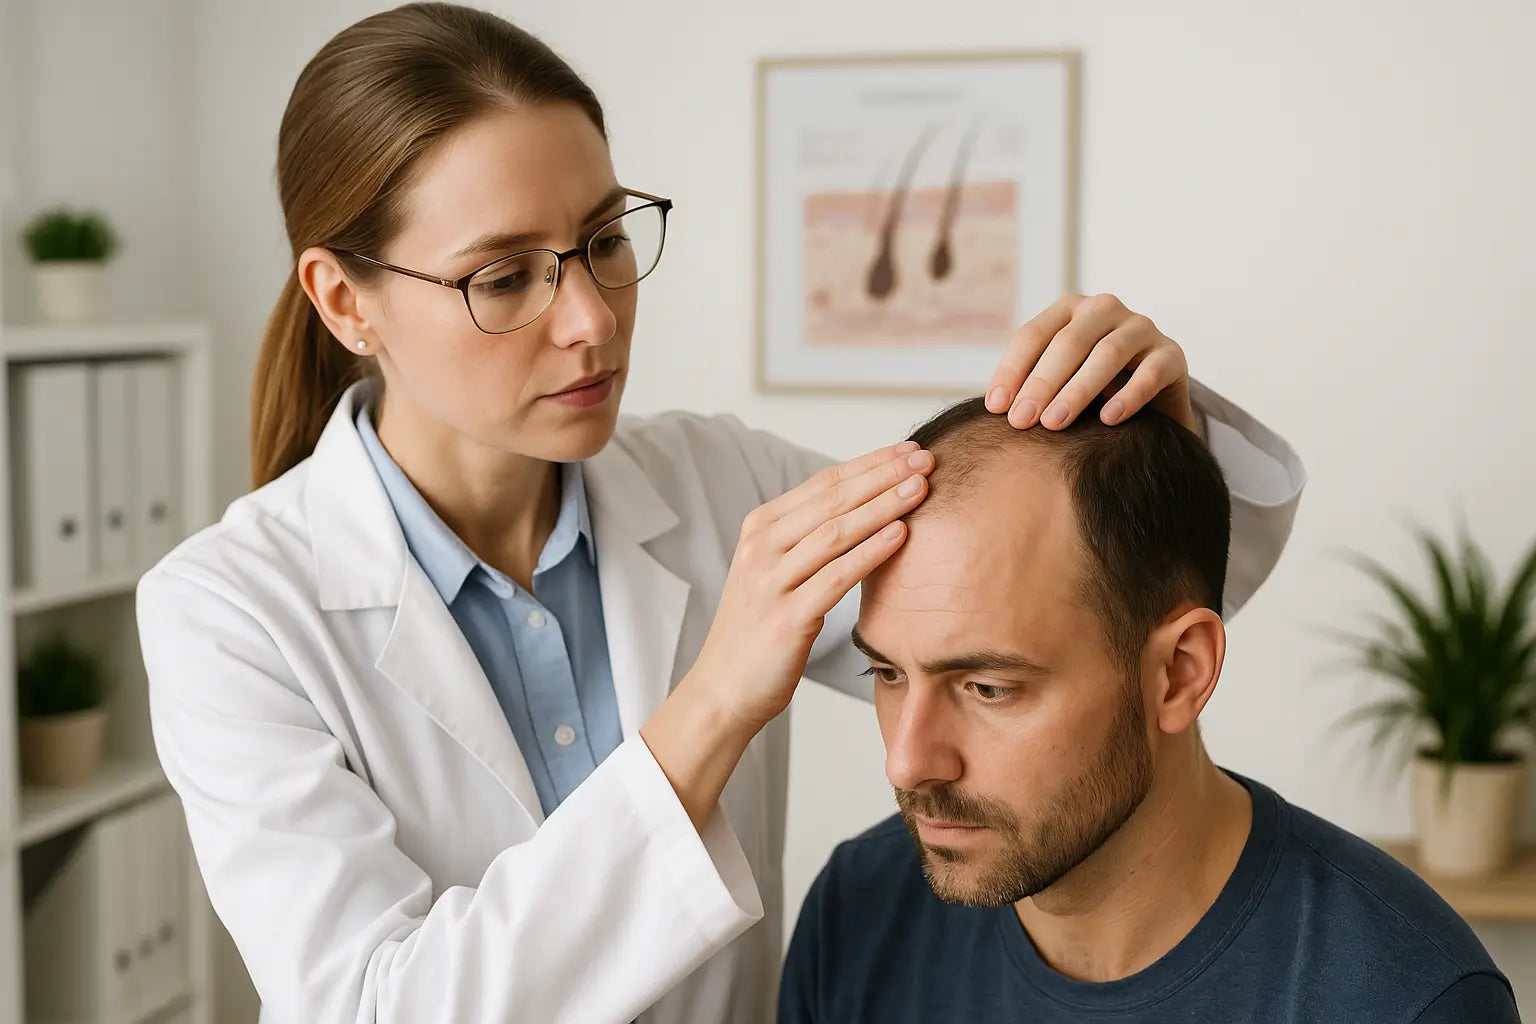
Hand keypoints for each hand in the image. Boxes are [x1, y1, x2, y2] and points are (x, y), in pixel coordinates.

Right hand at [683, 442, 933, 731]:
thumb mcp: (775, 571)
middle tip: (925, 458)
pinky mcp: (786, 617)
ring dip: (882, 505)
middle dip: (883, 475)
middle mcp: (762, 547)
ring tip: (921, 488)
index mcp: (761, 528)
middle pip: (832, 499)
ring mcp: (771, 581)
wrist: (723, 688)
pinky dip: (870, 552)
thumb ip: (808, 538)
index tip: (909, 449)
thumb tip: (863, 505)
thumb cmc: (759, 629)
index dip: (870, 462)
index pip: (824, 482)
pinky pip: (836, 577)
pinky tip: (900, 535)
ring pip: (836, 531)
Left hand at [985, 293, 1198, 435]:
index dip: (1012, 371)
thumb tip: (998, 408)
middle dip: (1041, 384)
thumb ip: (1030, 384)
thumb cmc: (1092, 387)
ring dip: (1077, 391)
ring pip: (1107, 354)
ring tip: (1055, 423)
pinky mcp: (1172, 353)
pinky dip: (1129, 396)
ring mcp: (1141, 327)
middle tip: (1022, 421)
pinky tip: (1109, 419)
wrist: (1152, 398)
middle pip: (1068, 343)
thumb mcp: (1058, 378)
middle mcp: (1104, 309)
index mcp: (1069, 309)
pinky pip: (1151, 372)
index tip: (996, 407)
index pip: (1033, 335)